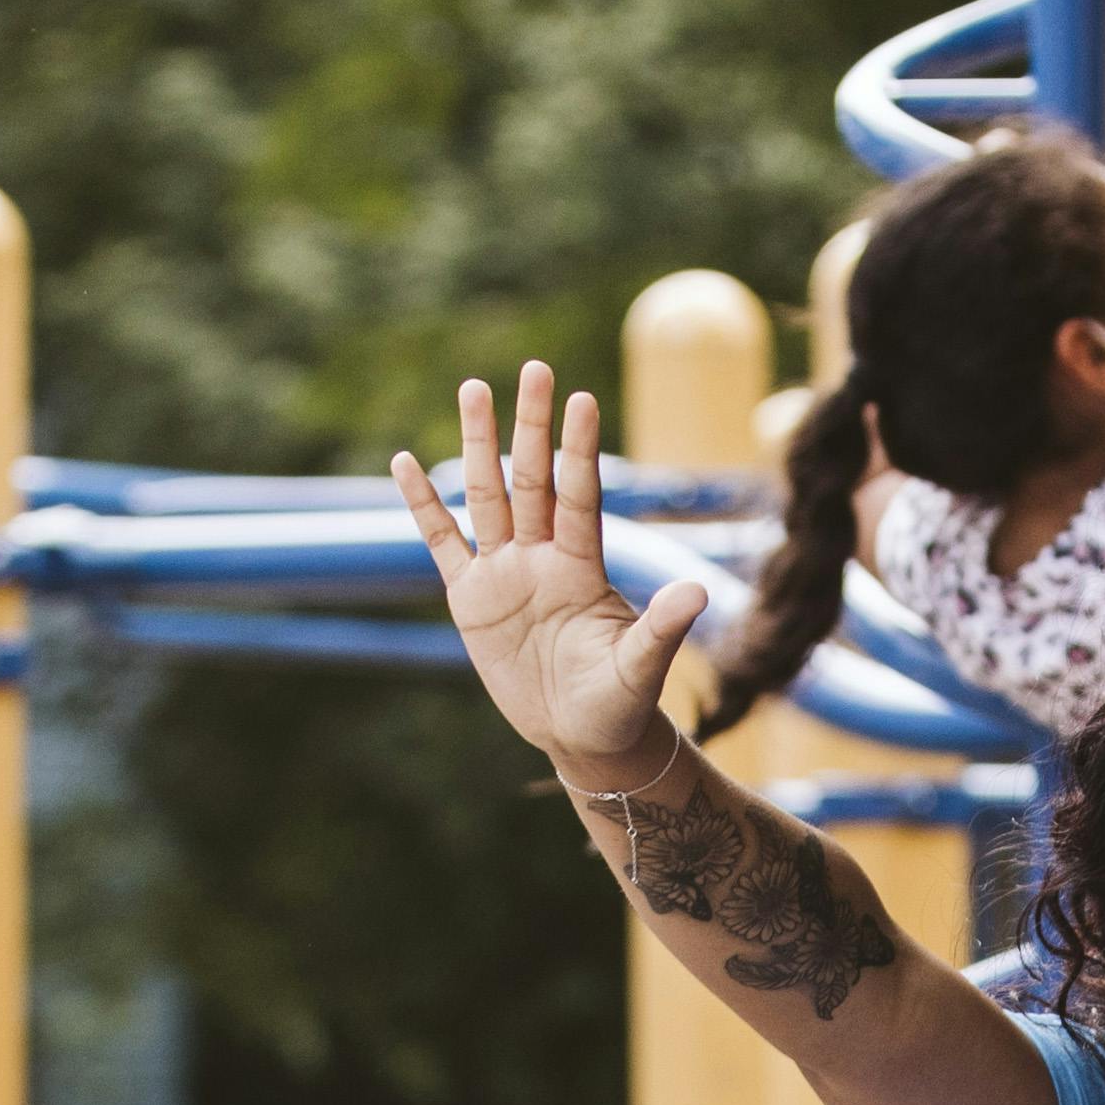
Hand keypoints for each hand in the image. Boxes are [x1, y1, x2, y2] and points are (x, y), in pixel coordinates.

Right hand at [392, 364, 701, 781]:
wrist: (584, 737)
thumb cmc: (620, 704)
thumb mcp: (640, 669)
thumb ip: (662, 629)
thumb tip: (699, 592)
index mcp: (583, 568)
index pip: (579, 496)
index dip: (579, 450)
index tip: (583, 399)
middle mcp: (543, 558)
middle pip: (534, 479)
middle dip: (533, 426)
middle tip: (534, 368)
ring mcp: (504, 573)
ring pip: (488, 495)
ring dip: (479, 445)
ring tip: (473, 388)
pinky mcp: (470, 598)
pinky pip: (442, 542)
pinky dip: (423, 505)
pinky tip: (405, 462)